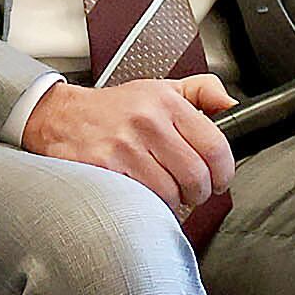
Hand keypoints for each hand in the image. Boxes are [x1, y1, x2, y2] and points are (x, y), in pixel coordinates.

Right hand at [24, 73, 239, 237]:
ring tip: (164, 193)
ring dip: (173, 203)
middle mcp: (147, 122)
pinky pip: (142, 201)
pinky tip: (144, 196)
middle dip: (199, 193)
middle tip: (191, 192)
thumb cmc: (114, 108)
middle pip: (196, 176)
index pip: (215, 146)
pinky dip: (148, 206)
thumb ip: (203, 91)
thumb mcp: (161, 88)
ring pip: (171, 193)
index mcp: (167, 102)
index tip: (219, 180)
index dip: (223, 172)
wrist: (62, 117)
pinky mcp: (105, 168)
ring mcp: (124, 146)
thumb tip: (232, 105)